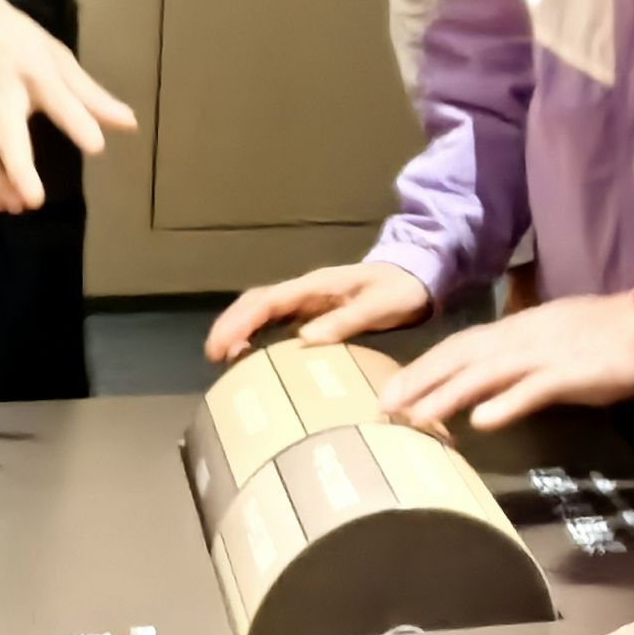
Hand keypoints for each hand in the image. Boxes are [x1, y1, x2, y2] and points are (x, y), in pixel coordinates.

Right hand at [0, 0, 134, 212]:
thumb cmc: (17, 39)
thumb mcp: (58, 56)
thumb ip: (91, 94)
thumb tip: (129, 124)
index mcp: (35, 71)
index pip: (58, 98)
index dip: (77, 121)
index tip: (96, 147)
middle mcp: (1, 91)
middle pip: (5, 134)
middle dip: (17, 169)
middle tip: (34, 200)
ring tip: (14, 205)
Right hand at [205, 260, 436, 360]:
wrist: (419, 275)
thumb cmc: (401, 290)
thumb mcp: (380, 305)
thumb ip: (347, 320)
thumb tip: (305, 339)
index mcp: (317, 285)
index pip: (267, 301)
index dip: (240, 323)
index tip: (222, 347)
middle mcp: (307, 290)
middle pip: (256, 303)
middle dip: (231, 325)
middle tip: (214, 357)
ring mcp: (310, 299)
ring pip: (263, 309)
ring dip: (241, 329)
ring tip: (225, 359)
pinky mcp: (316, 310)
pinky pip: (278, 319)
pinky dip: (259, 333)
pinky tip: (254, 354)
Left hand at [378, 293, 633, 431]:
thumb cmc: (604, 332)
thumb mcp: (551, 338)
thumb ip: (518, 359)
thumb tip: (486, 384)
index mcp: (516, 329)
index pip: (459, 346)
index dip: (423, 367)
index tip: (391, 389)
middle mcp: (520, 338)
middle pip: (461, 357)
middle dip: (420, 381)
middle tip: (384, 407)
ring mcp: (543, 355)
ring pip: (486, 373)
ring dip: (448, 395)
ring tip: (416, 418)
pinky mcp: (569, 373)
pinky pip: (532, 389)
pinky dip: (506, 403)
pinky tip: (481, 420)